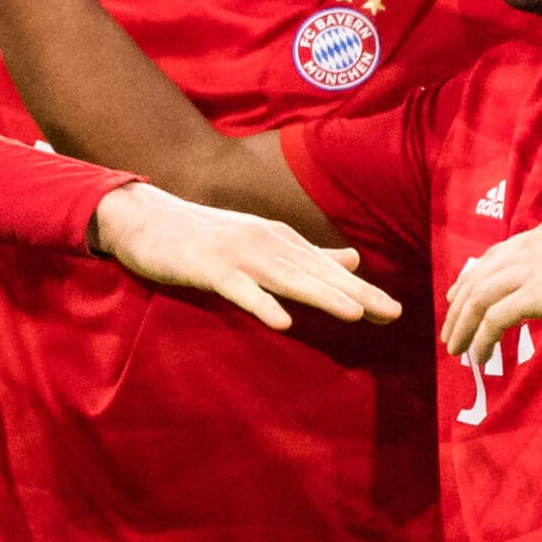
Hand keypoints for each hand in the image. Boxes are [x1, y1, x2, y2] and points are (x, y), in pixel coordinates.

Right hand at [91, 182, 401, 329]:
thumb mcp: (262, 242)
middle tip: (394, 314)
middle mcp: (266, 243)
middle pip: (318, 274)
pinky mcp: (209, 268)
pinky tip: (283, 323)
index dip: (362, 291)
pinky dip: (262, 305)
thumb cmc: (205, 236)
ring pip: (287, 279)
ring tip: (355, 314)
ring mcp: (238, 255)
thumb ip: (308, 255)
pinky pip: (240, 290)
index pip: (329, 271)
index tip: (395, 312)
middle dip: (357, 294)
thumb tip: (356, 260)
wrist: (145, 219)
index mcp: (281, 241)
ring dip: (322, 296)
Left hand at [441, 220, 541, 364]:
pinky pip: (495, 319)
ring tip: (456, 350)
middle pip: (478, 277)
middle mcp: (529, 246)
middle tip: (450, 333)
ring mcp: (531, 267)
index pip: (493, 257)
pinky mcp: (537, 293)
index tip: (458, 300)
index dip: (470, 280)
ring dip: (463, 326)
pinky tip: (480, 355)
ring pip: (479, 298)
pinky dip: (482, 338)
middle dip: (459, 308)